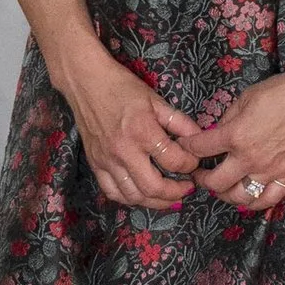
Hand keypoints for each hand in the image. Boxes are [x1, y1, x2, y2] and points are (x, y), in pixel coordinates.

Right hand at [61, 47, 208, 210]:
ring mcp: (106, 161)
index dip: (190, 165)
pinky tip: (142, 194)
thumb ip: (179, 122)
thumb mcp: (156, 100)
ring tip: (168, 196)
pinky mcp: (95, 164)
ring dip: (154, 201)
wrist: (86, 83)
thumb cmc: (123, 87)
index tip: (194, 164)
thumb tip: (198, 139)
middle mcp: (124, 151)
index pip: (173, 160)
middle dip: (175, 193)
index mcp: (143, 132)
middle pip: (153, 187)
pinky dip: (130, 199)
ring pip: (133, 195)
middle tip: (186, 189)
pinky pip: (112, 192)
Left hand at [195, 60, 284, 212]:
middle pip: (215, 183)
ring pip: (239, 197)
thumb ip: (228, 118)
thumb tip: (217, 132)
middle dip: (201, 179)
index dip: (188, 148)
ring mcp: (270, 170)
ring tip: (222, 186)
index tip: (186, 148)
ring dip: (224, 194)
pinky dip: (253, 203)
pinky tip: (247, 195)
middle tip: (200, 173)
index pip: (200, 149)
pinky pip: (267, 200)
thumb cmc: (282, 90)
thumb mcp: (247, 97)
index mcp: (236, 135)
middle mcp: (250, 158)